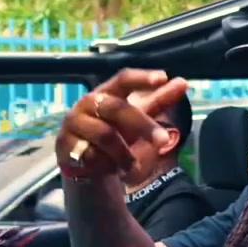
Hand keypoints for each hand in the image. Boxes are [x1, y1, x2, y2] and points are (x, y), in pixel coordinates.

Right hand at [56, 69, 188, 177]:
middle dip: (142, 125)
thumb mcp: (139, 120)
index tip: (163, 77)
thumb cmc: (116, 136)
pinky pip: (90, 155)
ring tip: (131, 165)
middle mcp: (87, 104)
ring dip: (123, 153)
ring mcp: (73, 124)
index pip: (123, 79)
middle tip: (163, 141)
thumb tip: (183, 83)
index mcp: (106, 93)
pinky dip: (105, 164)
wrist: (88, 167)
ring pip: (104, 134)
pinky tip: (108, 169)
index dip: (141, 78)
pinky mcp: (64, 145)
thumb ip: (158, 101)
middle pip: (117, 108)